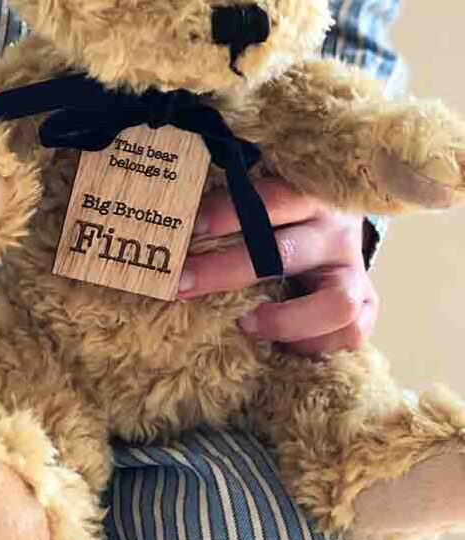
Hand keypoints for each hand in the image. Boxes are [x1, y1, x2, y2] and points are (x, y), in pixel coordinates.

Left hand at [179, 179, 376, 355]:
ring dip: (284, 320)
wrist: (338, 227)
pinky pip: (350, 333)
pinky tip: (282, 344)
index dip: (228, 213)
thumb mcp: (264, 204)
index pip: (269, 200)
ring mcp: (355, 270)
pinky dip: (314, 344)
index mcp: (307, 196)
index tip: (189, 228)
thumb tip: (170, 223)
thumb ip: (232, 211)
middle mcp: (334, 232)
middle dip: (227, 271)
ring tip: (245, 325)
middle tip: (182, 284)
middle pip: (285, 253)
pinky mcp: (368, 302)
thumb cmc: (284, 218)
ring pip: (335, 303)